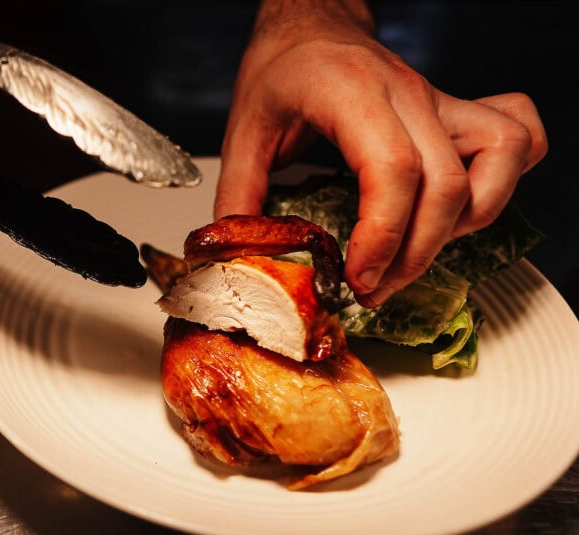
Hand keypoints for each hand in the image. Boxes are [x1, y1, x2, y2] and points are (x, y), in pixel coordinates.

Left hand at [214, 0, 546, 307]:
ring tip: (413, 253)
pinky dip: (503, 183)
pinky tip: (460, 212)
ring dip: (464, 224)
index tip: (358, 277)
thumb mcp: (243, 131)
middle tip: (371, 288)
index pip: (394, 169)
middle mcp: (406, 93)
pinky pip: (517, 139)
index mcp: (350, 92)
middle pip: (446, 183)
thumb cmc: (283, 69)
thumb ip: (238, 196)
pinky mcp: (455, 112)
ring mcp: (438, 101)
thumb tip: (242, 256)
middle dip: (414, 254)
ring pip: (499, 158)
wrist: (311, 25)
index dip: (384, 236)